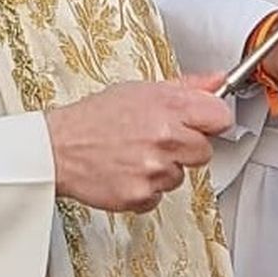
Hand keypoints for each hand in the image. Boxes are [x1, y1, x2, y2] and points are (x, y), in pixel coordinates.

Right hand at [46, 75, 233, 212]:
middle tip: (157, 140)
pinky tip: (127, 172)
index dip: (211, 121)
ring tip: (135, 155)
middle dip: (185, 148)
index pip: (220, 117)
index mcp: (168, 107)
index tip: (201, 123)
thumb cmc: (96, 118)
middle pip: (204, 151)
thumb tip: (218, 80)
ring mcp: (154, 169)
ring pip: (180, 176)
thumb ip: (187, 87)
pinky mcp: (141, 195)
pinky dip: (146, 188)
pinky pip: (160, 196)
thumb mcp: (141, 90)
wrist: (57, 147)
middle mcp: (164, 138)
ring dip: (164, 169)